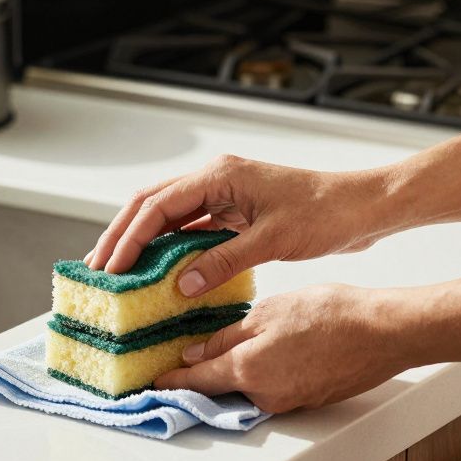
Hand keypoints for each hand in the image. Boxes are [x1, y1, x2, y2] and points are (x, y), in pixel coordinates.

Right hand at [84, 155, 401, 296]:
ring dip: (141, 241)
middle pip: (151, 204)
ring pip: (167, 215)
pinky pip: (190, 227)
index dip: (128, 238)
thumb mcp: (272, 241)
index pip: (156, 206)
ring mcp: (223, 193)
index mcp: (219, 176)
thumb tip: (180, 284)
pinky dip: (169, 247)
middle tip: (98, 269)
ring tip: (118, 270)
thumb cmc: (325, 215)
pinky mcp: (234, 211)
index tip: (111, 268)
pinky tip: (157, 269)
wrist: (362, 207)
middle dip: (121, 235)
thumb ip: (222, 261)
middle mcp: (215, 179)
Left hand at [155, 285, 410, 412]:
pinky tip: (275, 349)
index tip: (150, 382)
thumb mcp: (269, 312)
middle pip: (221, 386)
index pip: (195, 381)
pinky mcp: (308, 400)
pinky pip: (274, 388)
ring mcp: (288, 402)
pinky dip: (265, 373)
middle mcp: (263, 396)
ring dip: (238, 370)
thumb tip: (196, 352)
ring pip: (249, 386)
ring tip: (238, 341)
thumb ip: (228, 335)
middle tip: (189, 351)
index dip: (171, 380)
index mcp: (247, 371)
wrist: (385, 333)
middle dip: (205, 371)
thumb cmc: (331, 314)